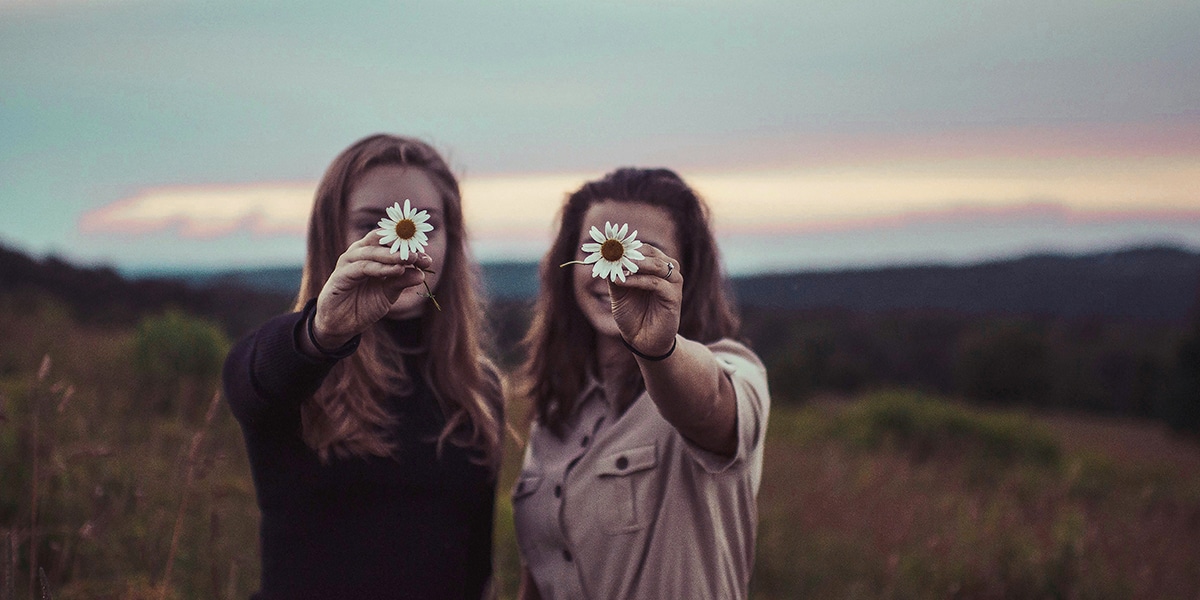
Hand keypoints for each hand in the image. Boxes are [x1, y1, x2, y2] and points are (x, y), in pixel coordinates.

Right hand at [312, 231, 433, 346]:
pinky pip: (363, 267)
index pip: (390, 241)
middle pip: (381, 240)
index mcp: (370, 253)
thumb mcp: (388, 293)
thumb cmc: (364, 304)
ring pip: (372, 252)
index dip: (409, 247)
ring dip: (393, 255)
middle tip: (419, 256)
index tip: (427, 259)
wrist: (341, 325)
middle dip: (402, 247)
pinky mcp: (340, 275)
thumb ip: (402, 281)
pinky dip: (381, 268)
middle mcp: (358, 253)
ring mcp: (348, 262)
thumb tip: (421, 274)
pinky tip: (396, 270)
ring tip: (410, 260)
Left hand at [609, 245, 681, 356]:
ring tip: (617, 266)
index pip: (643, 248)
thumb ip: (615, 274)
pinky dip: (637, 280)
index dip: (626, 246)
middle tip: (611, 253)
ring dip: (635, 264)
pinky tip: (622, 281)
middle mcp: (667, 271)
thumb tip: (605, 257)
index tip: (607, 246)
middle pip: (650, 253)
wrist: (642, 341)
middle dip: (629, 252)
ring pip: (656, 265)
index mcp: (656, 267)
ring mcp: (673, 283)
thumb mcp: (619, 292)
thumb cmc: (633, 315)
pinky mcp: (674, 297)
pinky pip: (655, 283)